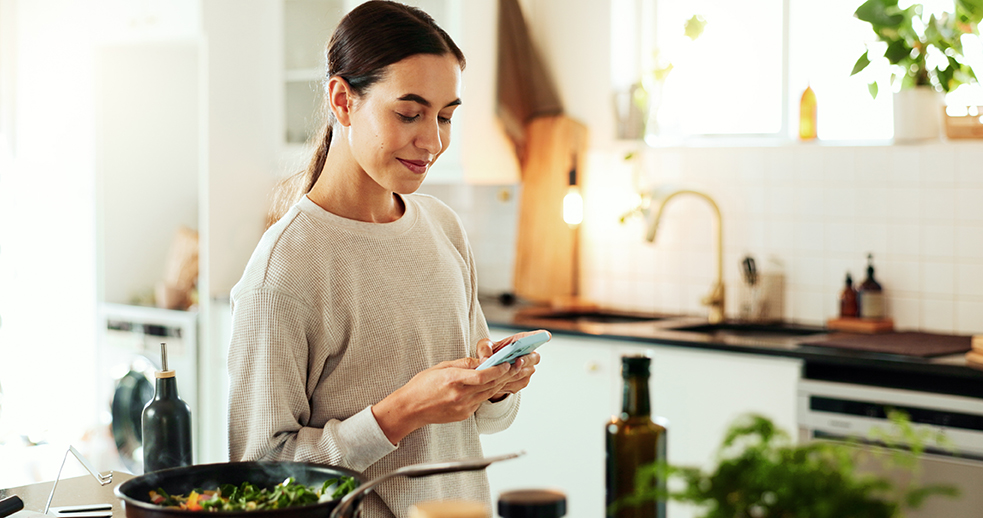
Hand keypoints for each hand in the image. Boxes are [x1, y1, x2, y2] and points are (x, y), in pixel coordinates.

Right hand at [372, 356, 513, 444]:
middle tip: (519, 365)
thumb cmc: (422, 386)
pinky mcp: (464, 414)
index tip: (509, 363)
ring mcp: (463, 407)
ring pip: (488, 394)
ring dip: (501, 383)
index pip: (483, 375)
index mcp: (454, 380)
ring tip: (512, 372)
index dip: (499, 369)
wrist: (410, 409)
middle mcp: (461, 395)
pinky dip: (487, 392)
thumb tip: (480, 361)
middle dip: (507, 374)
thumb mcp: (441, 367)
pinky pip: (480, 401)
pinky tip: (494, 384)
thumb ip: (463, 364)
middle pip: (490, 385)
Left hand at [478, 330, 542, 401]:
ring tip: (500, 375)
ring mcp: (528, 369)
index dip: (539, 336)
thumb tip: (485, 360)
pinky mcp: (523, 381)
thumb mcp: (483, 347)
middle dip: (526, 359)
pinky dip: (508, 383)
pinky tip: (499, 382)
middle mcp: (528, 354)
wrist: (489, 371)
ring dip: (513, 374)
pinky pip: (518, 383)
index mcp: (520, 341)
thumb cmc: (489, 354)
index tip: (546, 335)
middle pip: (534, 357)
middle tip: (519, 360)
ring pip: (524, 372)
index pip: (532, 337)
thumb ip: (484, 349)